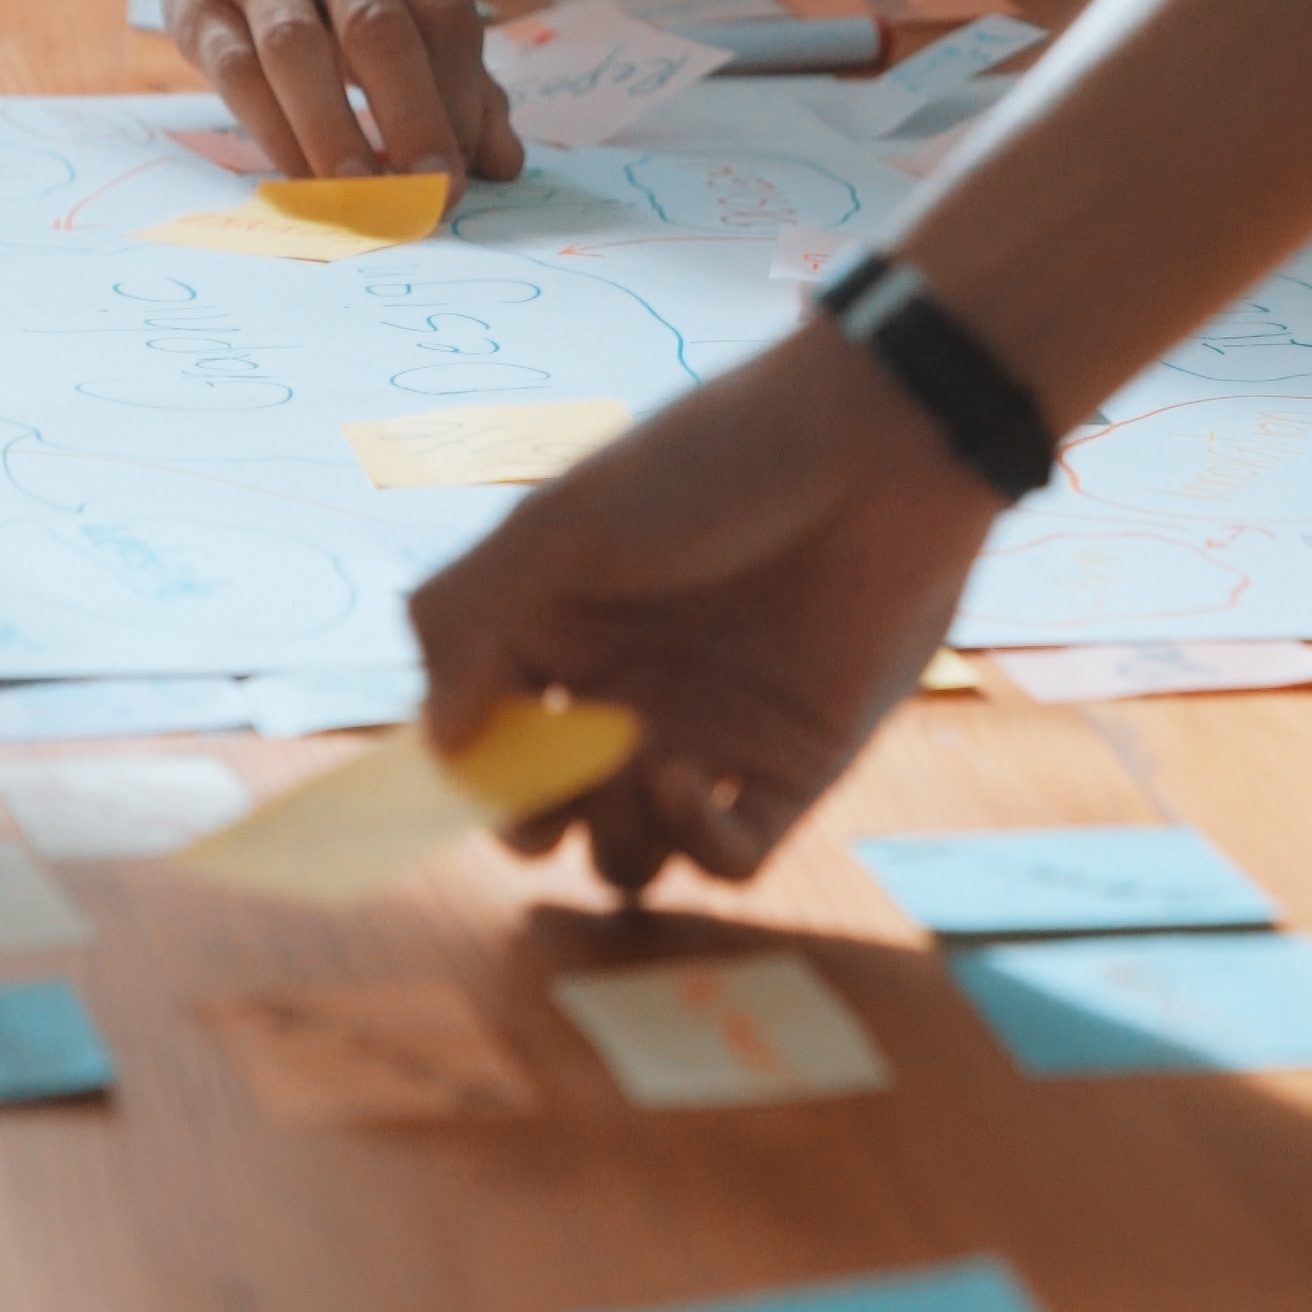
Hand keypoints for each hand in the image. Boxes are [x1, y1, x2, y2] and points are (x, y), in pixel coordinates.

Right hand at [153, 0, 524, 184]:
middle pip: (377, 29)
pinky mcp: (200, 2)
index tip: (464, 169)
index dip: (460, 100)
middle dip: (410, 119)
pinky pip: (240, 74)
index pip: (443, 15)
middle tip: (430, 192)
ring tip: (361, 197)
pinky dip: (276, 133)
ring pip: (297, 49)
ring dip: (334, 132)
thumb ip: (463, 79)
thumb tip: (504, 162)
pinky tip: (305, 179)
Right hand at [410, 327, 1001, 890]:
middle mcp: (626, 694)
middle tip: (550, 797)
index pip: (485, 740)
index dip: (470, 774)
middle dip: (534, 825)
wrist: (875, 452)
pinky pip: (731, 859)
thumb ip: (467, 622)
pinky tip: (687, 775)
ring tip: (635, 766)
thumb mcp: (559, 521)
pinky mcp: (794, 771)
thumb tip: (436, 743)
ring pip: (632, 854)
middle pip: (551, 814)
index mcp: (560, 632)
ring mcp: (709, 737)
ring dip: (613, 838)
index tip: (467, 780)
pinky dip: (698, 844)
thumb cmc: (709, 465)